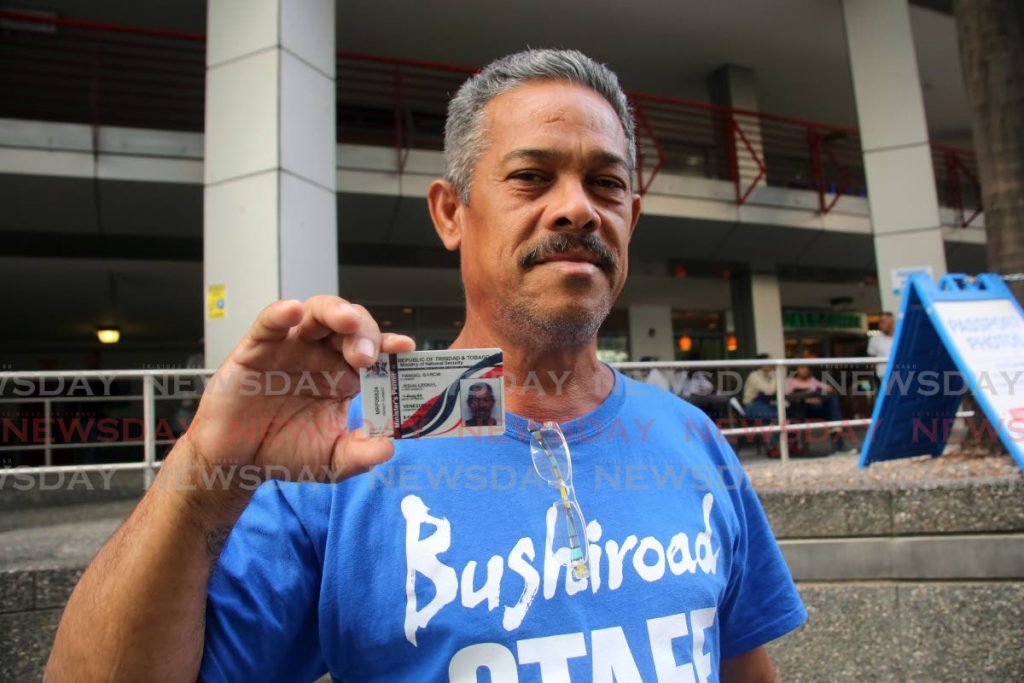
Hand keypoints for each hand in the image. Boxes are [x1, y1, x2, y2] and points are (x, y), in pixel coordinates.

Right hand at [184, 296, 414, 481]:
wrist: (238, 463)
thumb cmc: (285, 453)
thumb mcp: (330, 462)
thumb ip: (358, 456)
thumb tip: (387, 449)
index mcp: (345, 377)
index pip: (375, 353)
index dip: (391, 346)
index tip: (405, 348)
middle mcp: (322, 356)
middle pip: (352, 327)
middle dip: (366, 333)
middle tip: (368, 355)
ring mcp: (291, 348)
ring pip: (317, 313)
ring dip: (335, 312)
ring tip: (348, 322)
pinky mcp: (257, 348)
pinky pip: (269, 323)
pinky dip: (281, 313)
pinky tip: (294, 311)